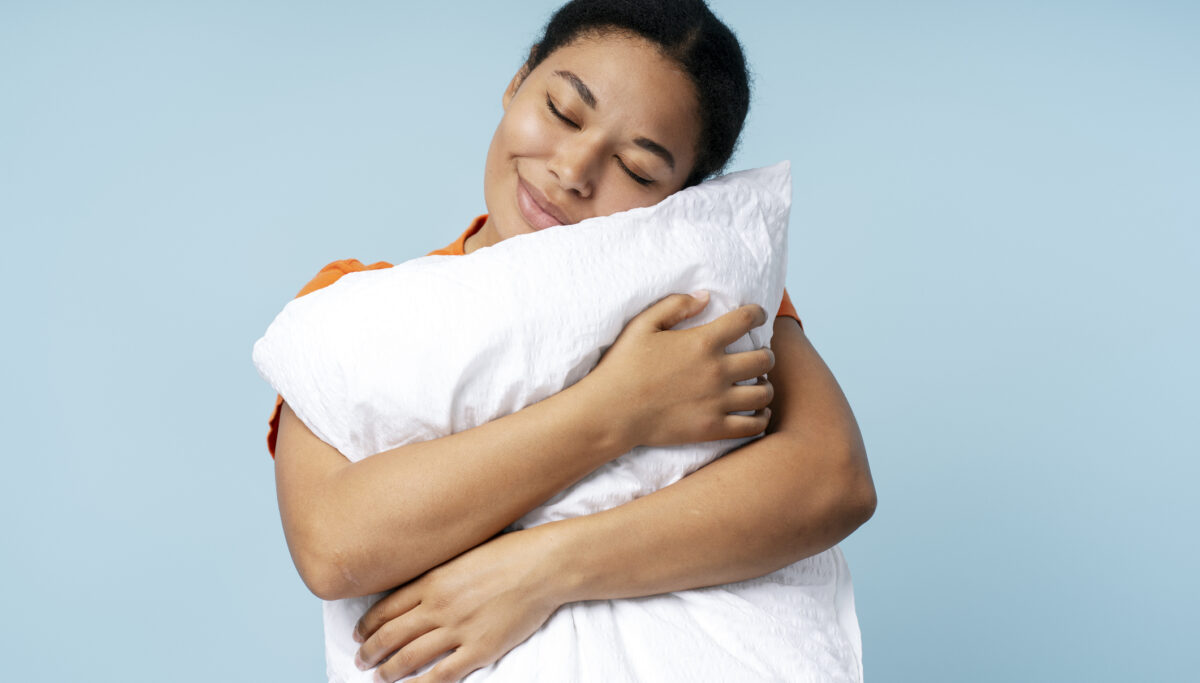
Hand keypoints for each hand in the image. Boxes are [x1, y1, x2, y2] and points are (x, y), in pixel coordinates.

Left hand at [352, 528, 562, 682]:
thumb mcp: (463, 555)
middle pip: (391, 635)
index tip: (359, 634)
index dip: (368, 625)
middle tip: (361, 661)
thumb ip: (439, 574)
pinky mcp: (479, 649)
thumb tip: (419, 590)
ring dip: (388, 671)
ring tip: (378, 678)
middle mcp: (438, 605)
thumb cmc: (509, 554)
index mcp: (433, 580)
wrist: (543, 566)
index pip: (387, 608)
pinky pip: (441, 674)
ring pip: (410, 657)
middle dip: (370, 651)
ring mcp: (458, 629)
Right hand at [581, 292, 774, 448]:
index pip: (746, 320)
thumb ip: (675, 305)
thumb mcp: (642, 325)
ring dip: (765, 385)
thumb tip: (705, 296)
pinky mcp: (713, 428)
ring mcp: (717, 402)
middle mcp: (717, 371)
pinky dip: (761, 418)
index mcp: (702, 342)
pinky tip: (758, 412)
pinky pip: (753, 425)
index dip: (757, 314)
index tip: (758, 315)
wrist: (611, 412)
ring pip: (763, 393)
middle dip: (766, 354)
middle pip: (763, 359)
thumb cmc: (623, 366)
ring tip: (758, 384)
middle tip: (759, 355)